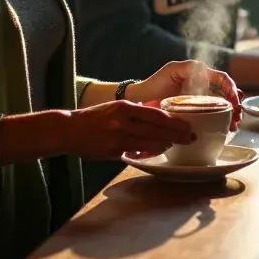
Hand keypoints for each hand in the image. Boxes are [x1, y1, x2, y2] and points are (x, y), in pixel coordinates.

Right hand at [64, 101, 193, 159]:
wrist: (68, 129)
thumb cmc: (93, 118)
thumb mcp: (114, 108)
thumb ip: (133, 112)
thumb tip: (154, 116)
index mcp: (124, 107)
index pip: (155, 114)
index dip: (173, 121)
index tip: (186, 124)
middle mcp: (123, 120)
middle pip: (156, 128)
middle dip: (176, 134)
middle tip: (190, 137)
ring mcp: (118, 136)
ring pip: (149, 141)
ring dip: (166, 143)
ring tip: (178, 143)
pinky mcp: (112, 150)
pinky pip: (136, 151)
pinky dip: (149, 151)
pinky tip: (159, 150)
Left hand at [129, 60, 241, 129]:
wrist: (141, 100)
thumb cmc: (155, 83)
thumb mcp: (173, 71)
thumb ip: (189, 69)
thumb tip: (205, 72)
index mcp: (200, 73)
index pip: (222, 78)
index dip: (231, 89)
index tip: (235, 102)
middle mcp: (203, 85)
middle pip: (226, 93)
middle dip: (235, 104)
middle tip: (238, 118)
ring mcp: (201, 99)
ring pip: (222, 105)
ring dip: (232, 114)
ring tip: (234, 126)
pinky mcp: (197, 111)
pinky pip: (213, 114)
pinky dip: (222, 121)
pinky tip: (226, 128)